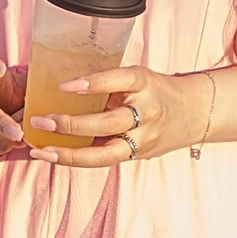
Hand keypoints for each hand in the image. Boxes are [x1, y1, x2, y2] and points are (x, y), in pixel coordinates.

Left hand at [25, 64, 206, 167]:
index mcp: (145, 83)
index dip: (92, 84)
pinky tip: (52, 156)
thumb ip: (109, 83)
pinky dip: (76, 159)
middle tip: (41, 120)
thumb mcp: (139, 77)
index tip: (64, 86)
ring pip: (104, 153)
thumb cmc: (157, 90)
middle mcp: (146, 112)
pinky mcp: (138, 155)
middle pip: (108, 123)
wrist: (195, 113)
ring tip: (41, 150)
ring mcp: (143, 138)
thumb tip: (60, 85)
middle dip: (71, 125)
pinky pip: (104, 160)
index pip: (118, 80)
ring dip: (69, 153)